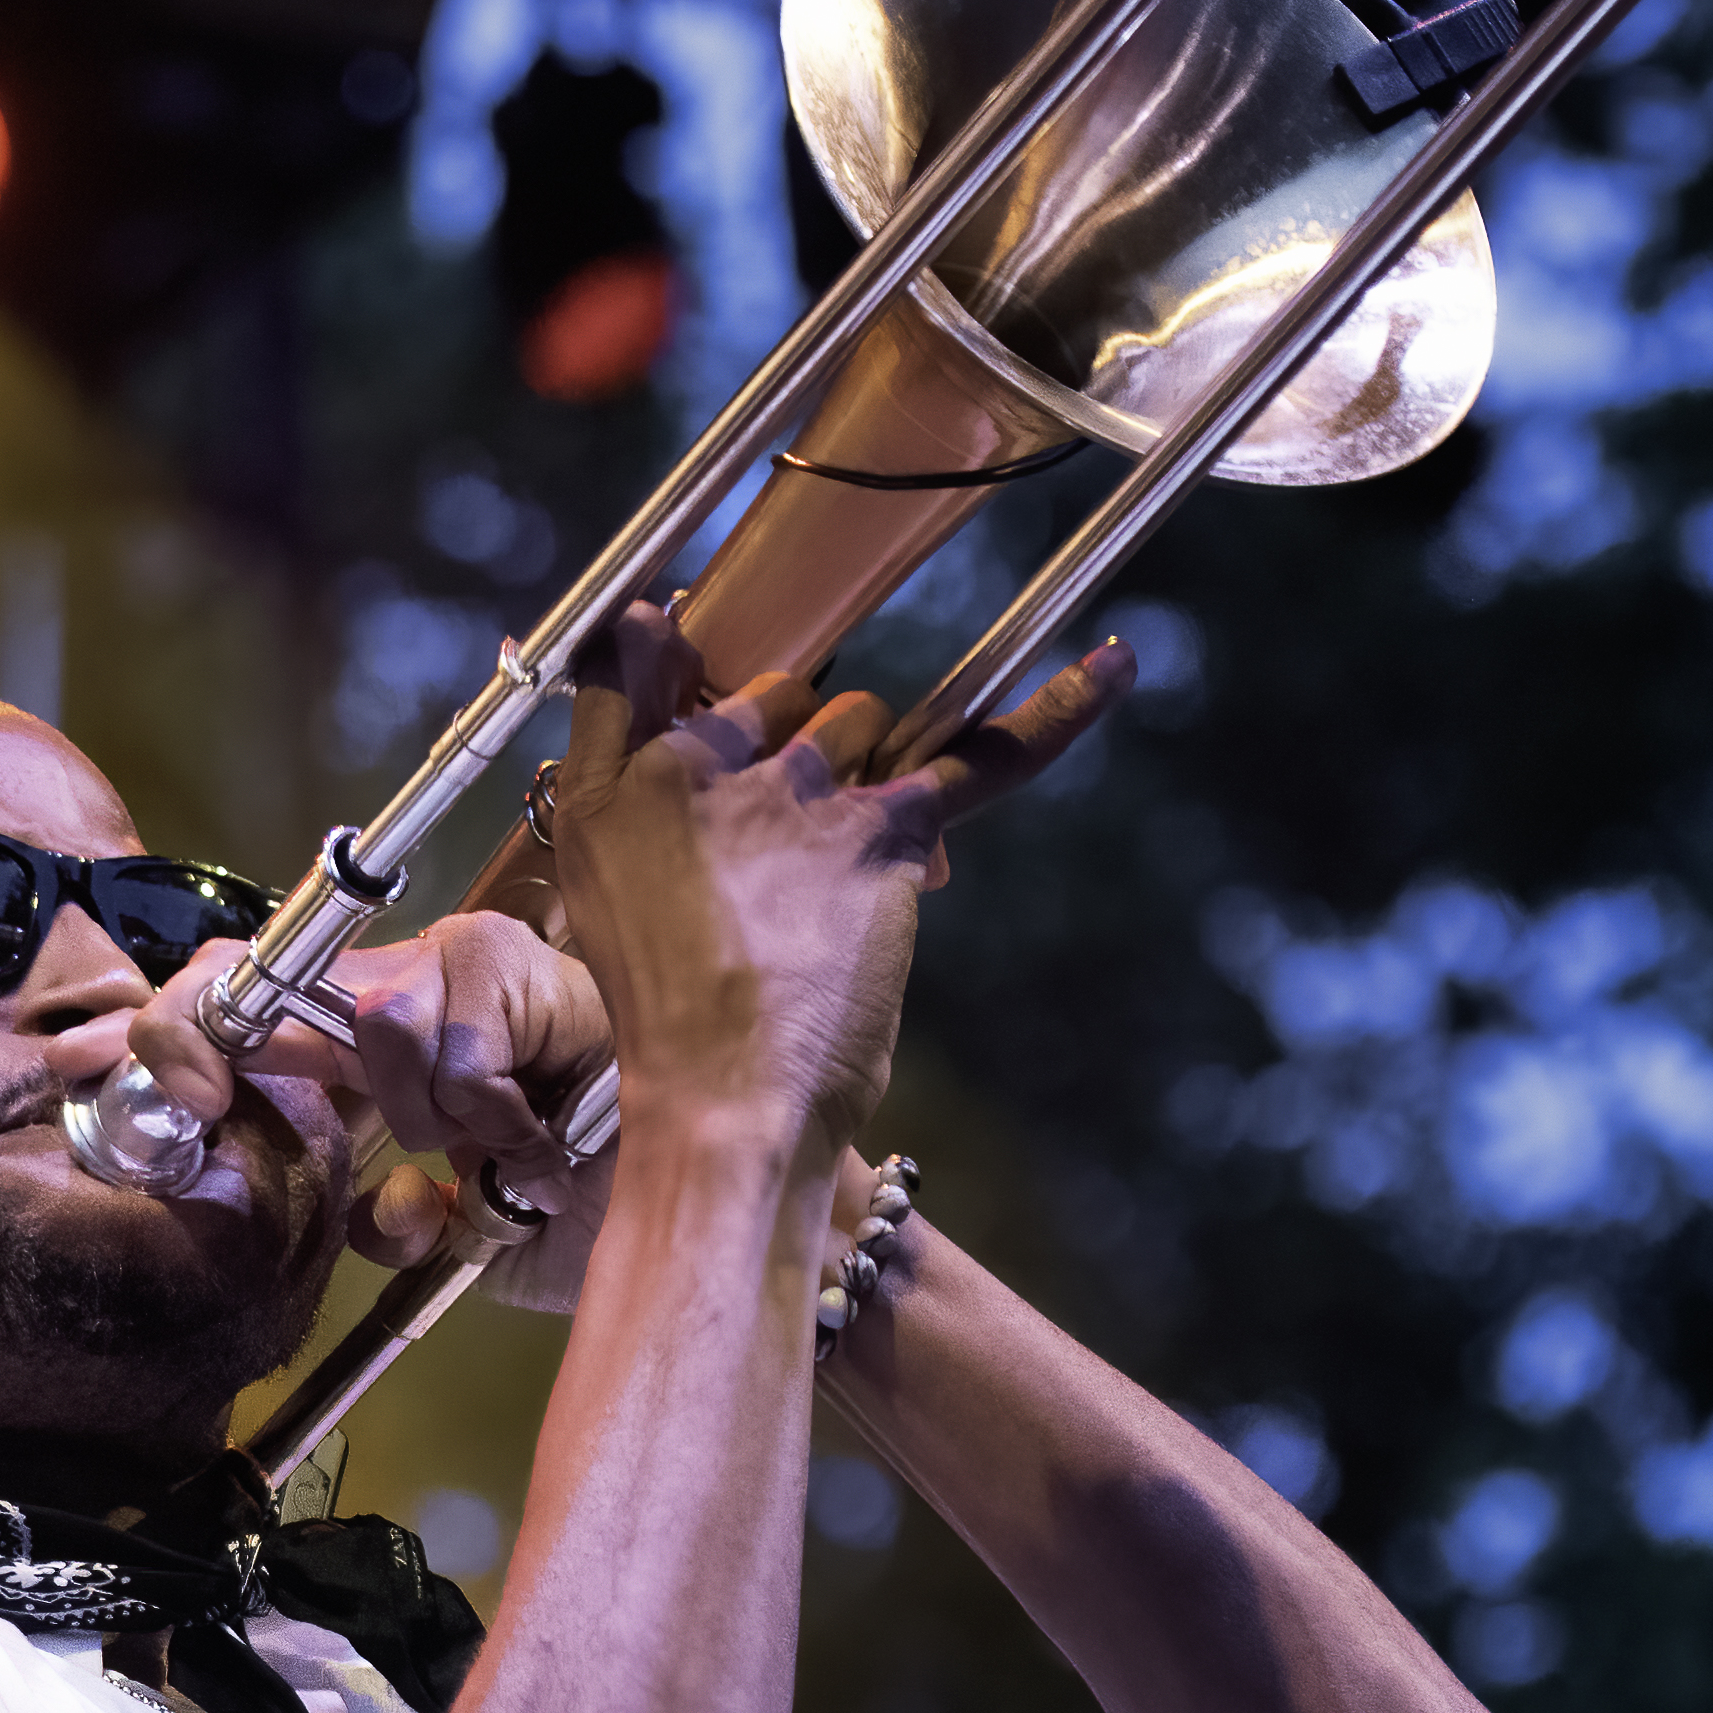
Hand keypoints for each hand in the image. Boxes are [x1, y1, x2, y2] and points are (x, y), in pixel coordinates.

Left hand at [124, 911, 614, 1291]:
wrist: (685, 1194)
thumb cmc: (584, 1205)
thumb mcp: (465, 1236)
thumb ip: (404, 1221)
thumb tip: (384, 1208)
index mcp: (373, 1046)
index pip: (244, 994)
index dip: (177, 1025)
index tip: (155, 1085)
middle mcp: (404, 983)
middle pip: (282, 985)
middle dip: (334, 1086)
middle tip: (434, 1144)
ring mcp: (457, 958)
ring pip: (381, 1024)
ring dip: (442, 1115)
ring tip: (508, 1140)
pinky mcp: (508, 961)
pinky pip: (456, 1054)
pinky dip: (498, 1120)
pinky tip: (544, 1134)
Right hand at [547, 607, 1124, 1153]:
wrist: (722, 1097)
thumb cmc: (663, 1008)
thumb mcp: (595, 865)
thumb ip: (614, 731)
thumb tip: (646, 615)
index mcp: (631, 773)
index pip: (668, 663)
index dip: (706, 689)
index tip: (712, 695)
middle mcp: (712, 763)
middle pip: (780, 697)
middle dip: (797, 746)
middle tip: (783, 858)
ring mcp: (803, 791)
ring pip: (857, 720)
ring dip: (866, 766)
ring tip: (838, 869)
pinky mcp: (885, 833)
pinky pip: (982, 757)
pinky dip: (1055, 714)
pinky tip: (1118, 668)